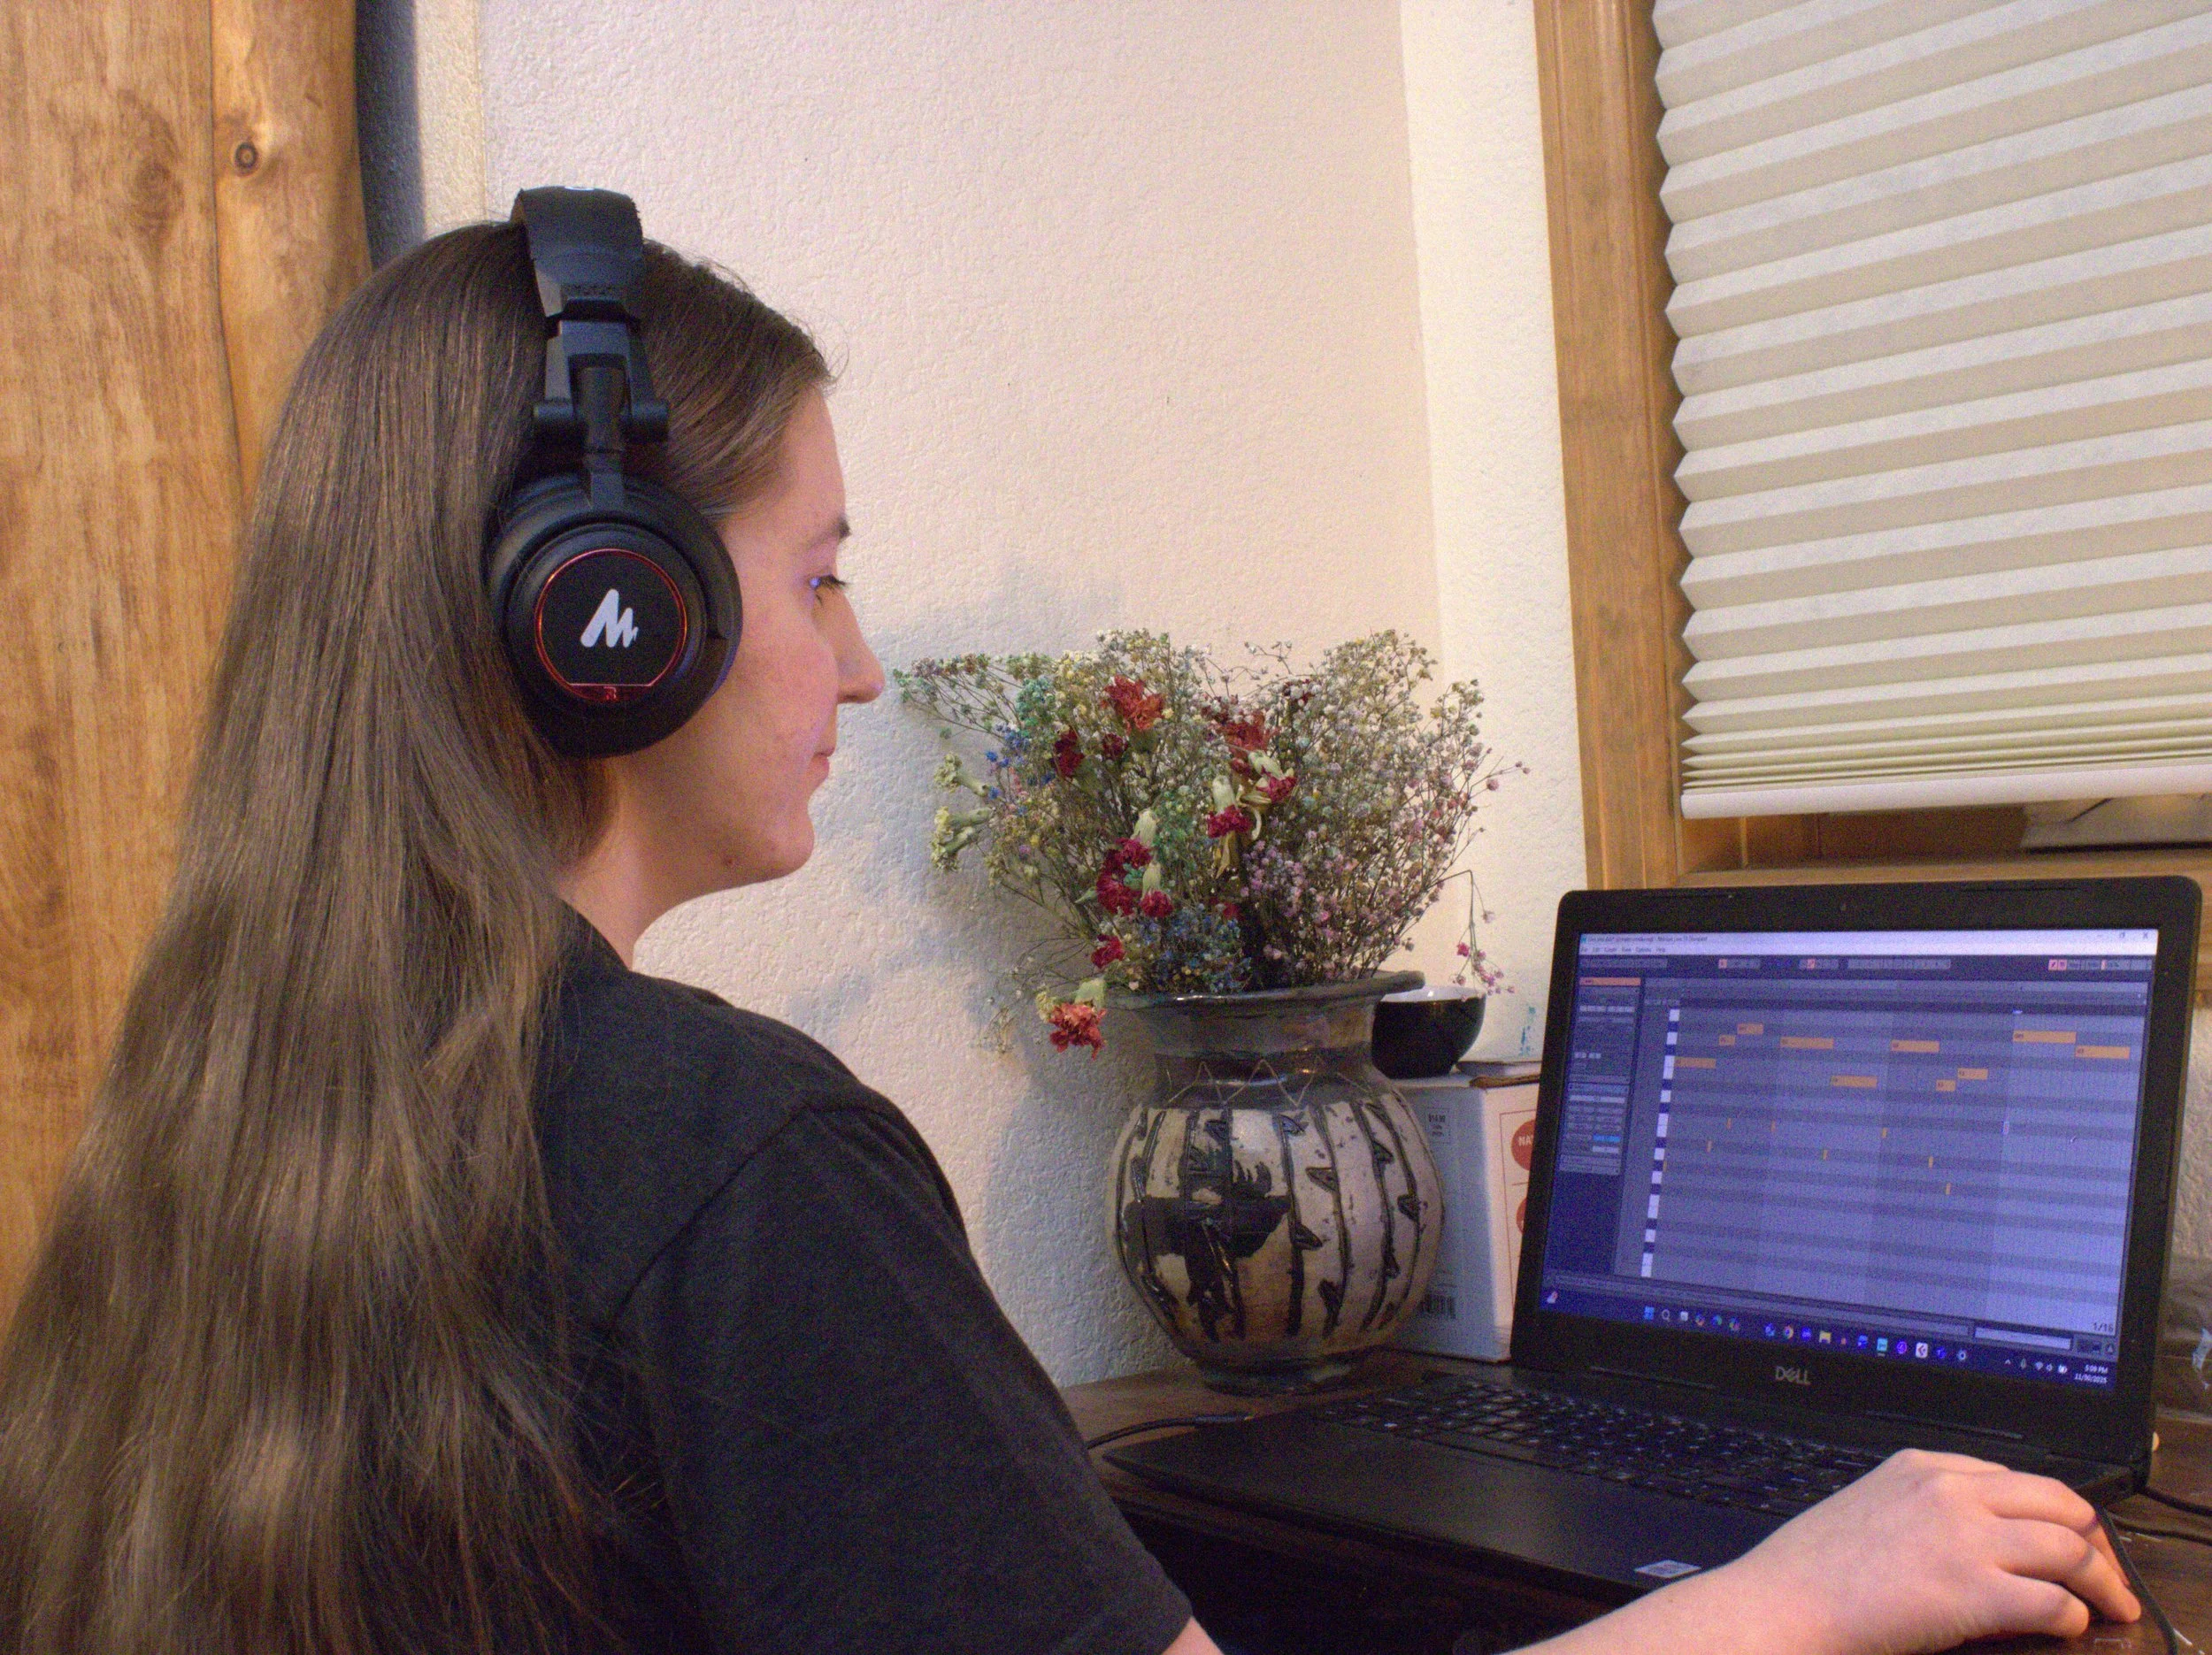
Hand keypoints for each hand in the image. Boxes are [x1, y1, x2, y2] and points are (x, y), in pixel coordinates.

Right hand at [1521, 1448, 2140, 1654]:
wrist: (1783, 1603)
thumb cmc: (1811, 1570)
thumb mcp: (1866, 1508)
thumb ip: (1920, 1508)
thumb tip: (1973, 1538)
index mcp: (1921, 1466)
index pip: (2016, 1476)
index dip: (2053, 1511)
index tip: (2067, 1538)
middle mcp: (1950, 1491)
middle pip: (2058, 1501)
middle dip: (2092, 1540)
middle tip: (2103, 1575)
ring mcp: (1964, 1538)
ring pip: (2070, 1547)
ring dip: (2101, 1581)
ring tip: (2109, 1607)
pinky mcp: (1973, 1591)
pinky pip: (2054, 1600)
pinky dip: (2073, 1616)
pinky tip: (2069, 1627)